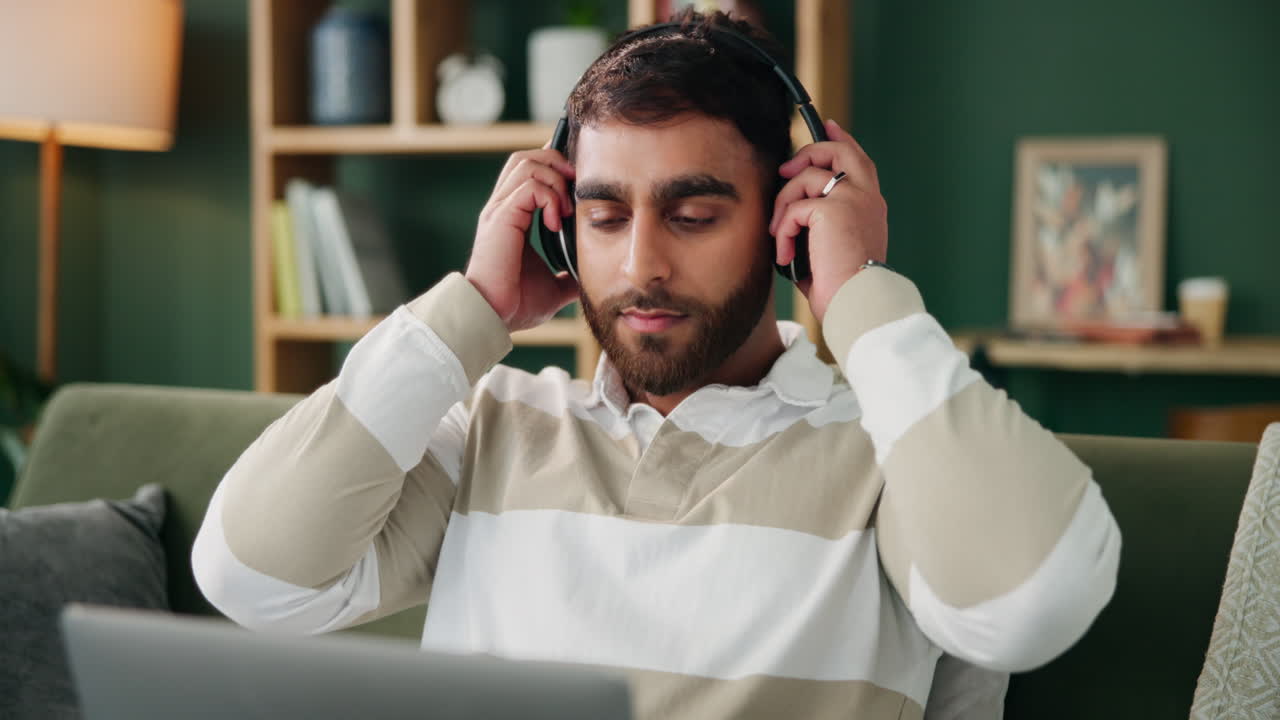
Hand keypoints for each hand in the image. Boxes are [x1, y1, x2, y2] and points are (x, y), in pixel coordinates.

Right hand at [465, 146, 579, 332]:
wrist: (494, 318)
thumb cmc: (515, 305)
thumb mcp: (554, 288)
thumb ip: (569, 277)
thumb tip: (590, 278)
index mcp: (512, 217)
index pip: (529, 170)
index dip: (554, 168)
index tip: (578, 184)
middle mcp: (502, 207)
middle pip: (526, 157)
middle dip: (557, 164)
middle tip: (576, 190)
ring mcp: (499, 210)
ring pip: (527, 163)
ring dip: (555, 180)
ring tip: (566, 210)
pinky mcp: (502, 218)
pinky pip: (529, 186)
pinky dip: (549, 197)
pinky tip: (557, 223)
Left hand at [768, 119, 888, 323]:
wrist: (858, 303)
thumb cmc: (845, 289)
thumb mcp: (834, 248)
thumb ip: (821, 223)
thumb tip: (790, 215)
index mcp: (871, 205)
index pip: (858, 160)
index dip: (841, 139)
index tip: (828, 125)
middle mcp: (866, 196)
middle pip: (837, 150)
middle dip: (807, 153)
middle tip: (785, 171)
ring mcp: (851, 198)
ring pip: (804, 179)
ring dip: (783, 207)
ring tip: (780, 237)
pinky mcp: (832, 208)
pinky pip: (793, 209)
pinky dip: (782, 232)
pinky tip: (785, 255)